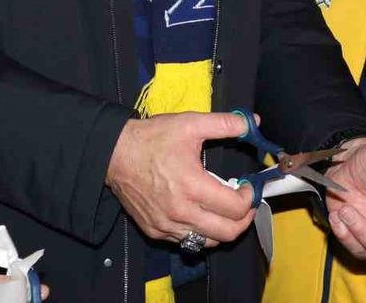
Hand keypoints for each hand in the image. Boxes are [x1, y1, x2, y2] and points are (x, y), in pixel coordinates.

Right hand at [105, 112, 255, 246]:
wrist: (114, 154)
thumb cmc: (151, 139)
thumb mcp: (190, 123)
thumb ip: (225, 124)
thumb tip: (252, 122)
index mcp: (192, 186)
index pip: (236, 208)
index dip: (250, 198)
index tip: (248, 188)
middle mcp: (181, 212)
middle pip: (228, 233)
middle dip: (244, 219)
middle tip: (244, 204)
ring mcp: (166, 225)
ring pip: (208, 242)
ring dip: (222, 228)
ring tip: (222, 209)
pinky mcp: (155, 231)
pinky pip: (186, 241)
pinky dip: (199, 232)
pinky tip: (198, 213)